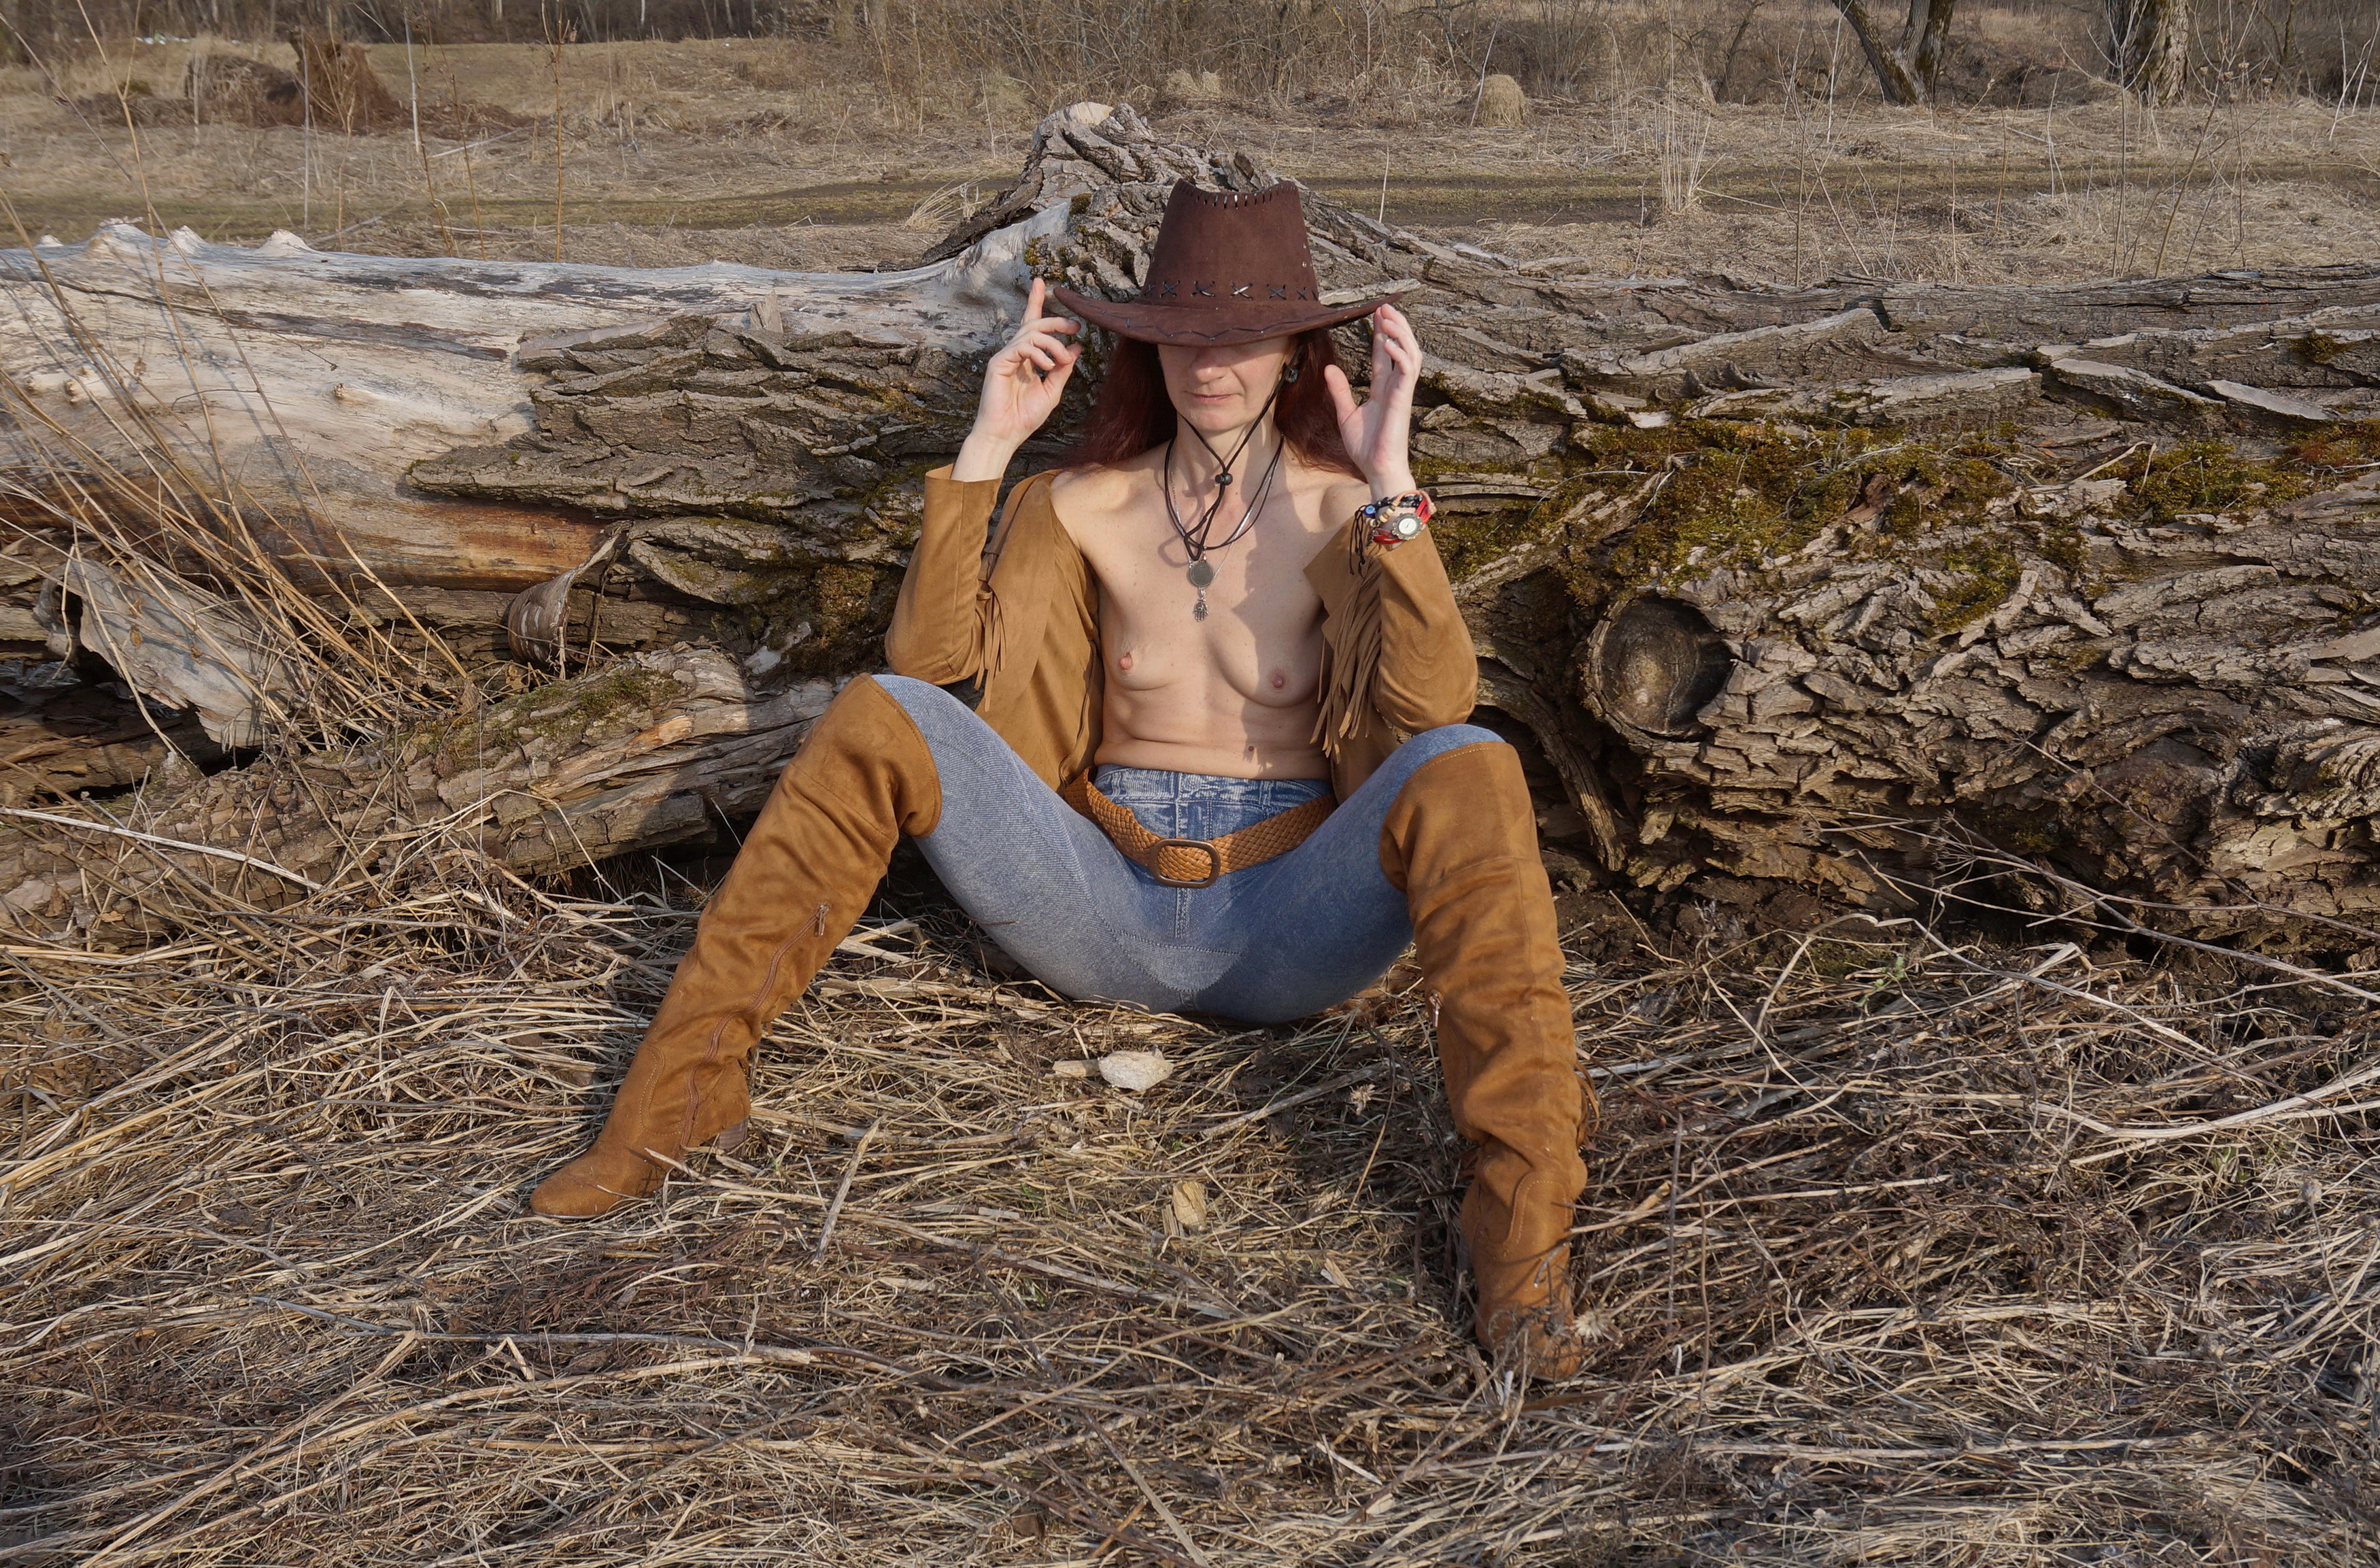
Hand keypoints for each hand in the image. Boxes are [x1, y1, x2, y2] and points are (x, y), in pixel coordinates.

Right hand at [953, 278, 1080, 480]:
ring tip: (1060, 361)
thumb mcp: (1052, 391)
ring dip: (1052, 344)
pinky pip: (1022, 347)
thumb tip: (1076, 347)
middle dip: (1056, 321)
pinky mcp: (998, 363)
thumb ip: (1063, 369)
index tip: (1042, 283)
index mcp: (1027, 358)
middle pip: (1035, 324)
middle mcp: (1015, 353)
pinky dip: (1038, 354)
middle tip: (1075, 327)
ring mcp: (1005, 356)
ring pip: (1031, 334)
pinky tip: (1046, 367)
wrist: (1006, 434)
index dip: (1035, 301)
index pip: (1032, 324)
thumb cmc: (1025, 416)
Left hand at [1323, 303, 1420, 498]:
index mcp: (1383, 389)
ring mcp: (1401, 392)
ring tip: (1387, 317)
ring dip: (1400, 334)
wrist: (1376, 468)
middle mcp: (1395, 387)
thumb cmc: (1365, 447)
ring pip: (1410, 354)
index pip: (1384, 354)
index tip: (1376, 313)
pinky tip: (1388, 343)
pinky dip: (1400, 354)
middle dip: (1395, 325)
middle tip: (1384, 306)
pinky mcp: (1403, 400)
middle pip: (1401, 347)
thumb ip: (1340, 390)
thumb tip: (1329, 368)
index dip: (1381, 333)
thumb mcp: (1346, 413)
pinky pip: (1407, 371)